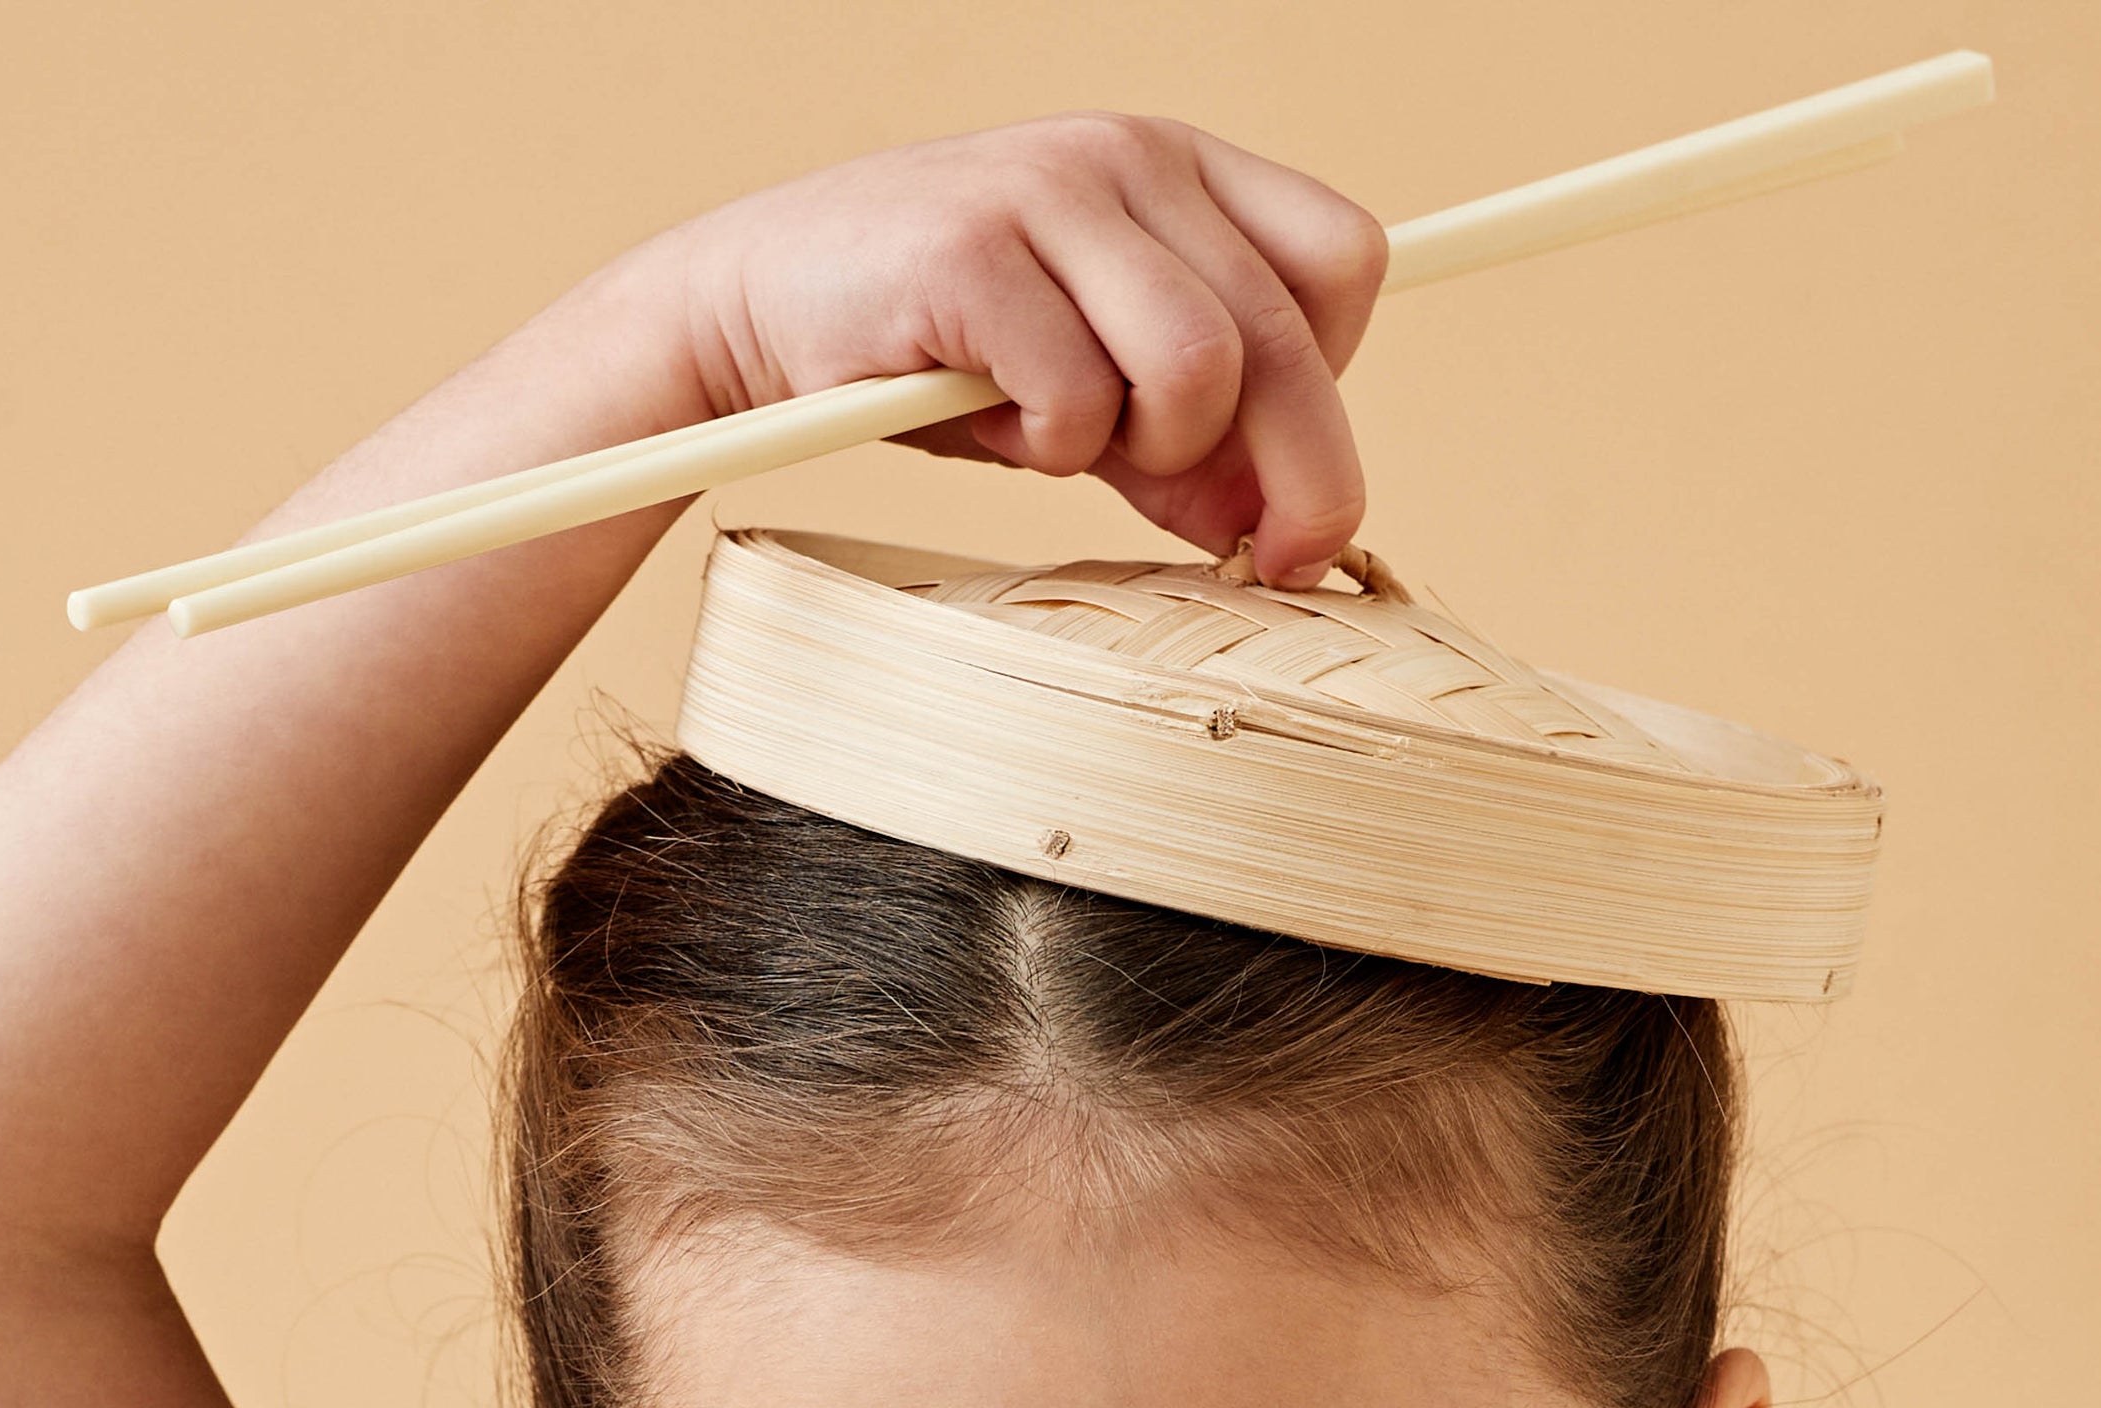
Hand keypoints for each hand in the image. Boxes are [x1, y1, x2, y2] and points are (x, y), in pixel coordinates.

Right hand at [626, 115, 1387, 583]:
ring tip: (1065, 443)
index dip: (1331, 384)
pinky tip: (991, 421)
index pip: (1343, 263)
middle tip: (1253, 556)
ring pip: (1199, 368)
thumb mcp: (1097, 401)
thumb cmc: (941, 354)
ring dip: (1146, 449)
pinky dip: (1048, 448)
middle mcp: (1130, 157)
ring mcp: (1051, 190)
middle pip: (1288, 341)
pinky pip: (1078, 400)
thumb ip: (1195, 453)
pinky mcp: (972, 250)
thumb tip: (1289, 538)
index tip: (1270, 460)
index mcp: (1180, 170)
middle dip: (1287, 477)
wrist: (757, 309)